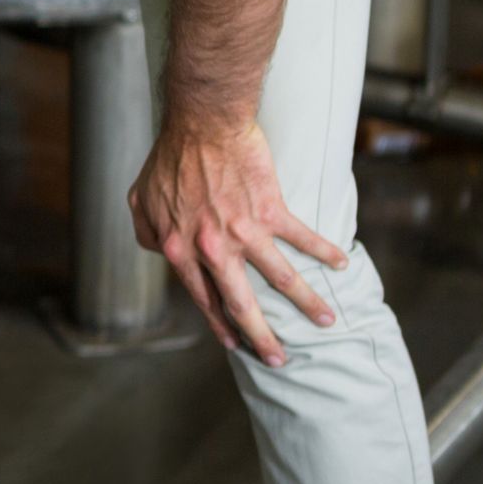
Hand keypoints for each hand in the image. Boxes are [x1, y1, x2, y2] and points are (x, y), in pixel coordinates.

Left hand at [127, 121, 348, 365]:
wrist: (201, 124)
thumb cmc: (168, 157)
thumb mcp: (140, 199)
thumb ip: (146, 231)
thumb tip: (153, 248)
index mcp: (180, 249)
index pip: (202, 298)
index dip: (219, 323)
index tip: (233, 343)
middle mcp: (212, 249)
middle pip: (242, 304)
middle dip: (262, 336)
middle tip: (278, 358)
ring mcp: (244, 232)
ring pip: (282, 279)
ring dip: (308, 303)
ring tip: (327, 320)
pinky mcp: (271, 211)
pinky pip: (304, 238)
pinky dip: (325, 252)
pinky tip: (341, 264)